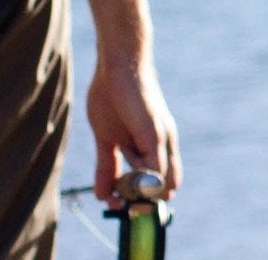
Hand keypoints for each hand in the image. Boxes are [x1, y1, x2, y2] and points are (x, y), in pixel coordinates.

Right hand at [87, 54, 180, 201]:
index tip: (117, 206)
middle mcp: (166, 144)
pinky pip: (156, 172)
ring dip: (136, 190)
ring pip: (161, 186)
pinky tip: (123, 157)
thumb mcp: (107, 138)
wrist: (117, 61)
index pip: (161, 186)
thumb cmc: (112, 94)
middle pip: (166, 191)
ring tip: (120, 160)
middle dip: (141, 203)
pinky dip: (138, 179)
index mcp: (156, 146)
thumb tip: (102, 196)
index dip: (143, 201)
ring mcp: (163, 139)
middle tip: (117, 199)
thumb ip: (107, 166)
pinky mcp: (156, 133)